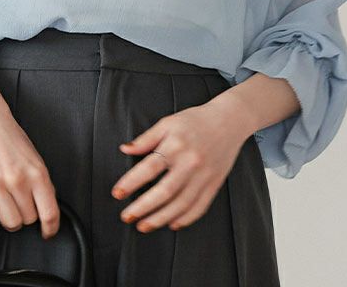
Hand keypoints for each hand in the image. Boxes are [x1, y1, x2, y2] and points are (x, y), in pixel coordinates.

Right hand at [0, 101, 60, 254]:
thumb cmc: (12, 138)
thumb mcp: (35, 157)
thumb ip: (41, 182)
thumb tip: (47, 206)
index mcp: (37, 173)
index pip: (49, 212)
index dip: (51, 227)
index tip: (49, 232)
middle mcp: (18, 181)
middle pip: (28, 219)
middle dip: (28, 214)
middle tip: (23, 203)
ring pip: (10, 222)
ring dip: (11, 219)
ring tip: (9, 207)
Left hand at [110, 101, 246, 232]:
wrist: (228, 121)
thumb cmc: (195, 121)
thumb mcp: (168, 123)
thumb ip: (146, 138)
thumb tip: (125, 149)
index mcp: (176, 145)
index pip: (150, 167)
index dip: (131, 182)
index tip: (118, 193)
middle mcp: (190, 162)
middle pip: (165, 191)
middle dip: (143, 207)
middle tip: (127, 216)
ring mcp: (204, 176)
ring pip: (181, 204)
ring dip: (160, 218)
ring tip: (144, 225)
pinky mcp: (214, 184)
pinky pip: (199, 207)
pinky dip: (185, 219)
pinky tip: (172, 223)